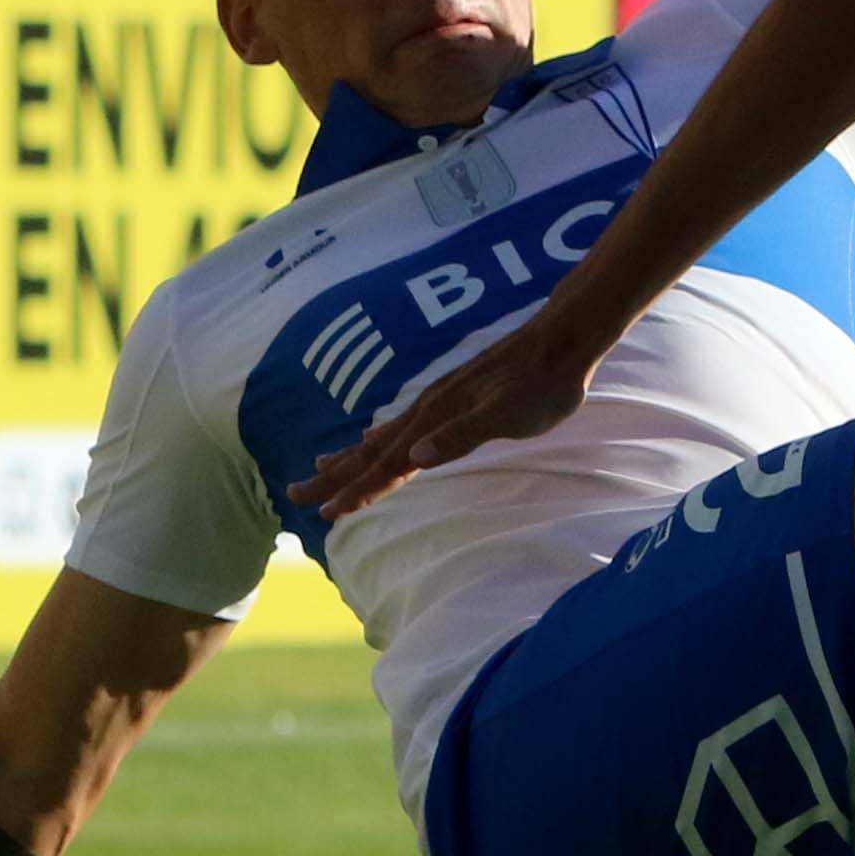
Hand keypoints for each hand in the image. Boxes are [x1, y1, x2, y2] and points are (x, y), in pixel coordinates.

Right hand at [297, 313, 604, 518]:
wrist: (560, 341)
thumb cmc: (541, 384)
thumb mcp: (505, 416)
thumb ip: (460, 436)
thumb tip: (414, 457)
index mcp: (436, 420)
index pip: (387, 465)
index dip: (357, 491)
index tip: (325, 514)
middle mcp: (427, 410)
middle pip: (370, 453)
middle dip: (333, 478)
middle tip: (293, 495)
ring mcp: (437, 402)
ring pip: (381, 438)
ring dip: (348, 458)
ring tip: (317, 467)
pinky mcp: (451, 397)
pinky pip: (400, 425)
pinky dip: (378, 439)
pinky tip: (375, 439)